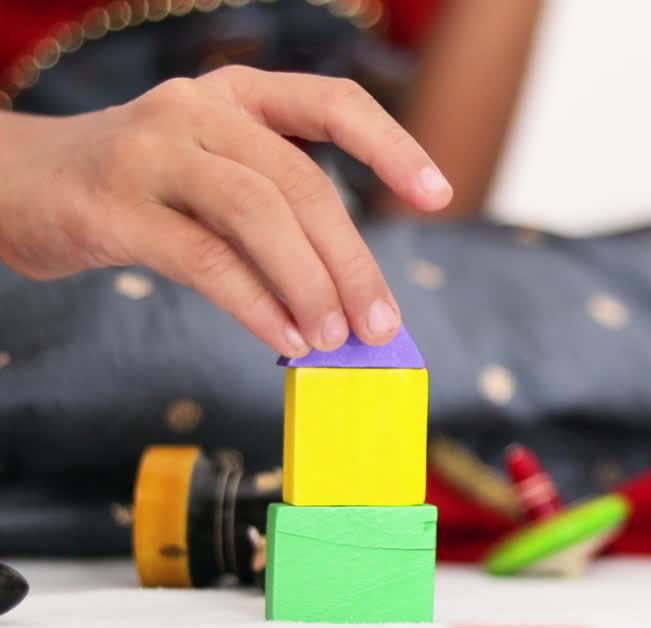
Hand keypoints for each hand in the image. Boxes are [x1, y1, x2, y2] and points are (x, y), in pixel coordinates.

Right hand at [0, 66, 452, 356]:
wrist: (17, 183)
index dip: (393, 146)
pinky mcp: (112, 209)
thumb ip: (277, 217)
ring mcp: (151, 153)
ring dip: (309, 284)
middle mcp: (197, 110)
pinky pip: (204, 259)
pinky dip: (257, 304)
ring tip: (336, 337)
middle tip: (382, 323)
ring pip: (257, 215)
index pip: (333, 103)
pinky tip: (287, 337)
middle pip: (301, 182)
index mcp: (238, 95)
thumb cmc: (139, 188)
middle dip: (353, 259)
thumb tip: (355, 299)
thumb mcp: (214, 175)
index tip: (438, 196)